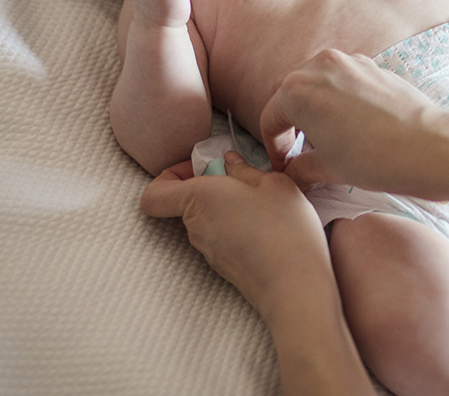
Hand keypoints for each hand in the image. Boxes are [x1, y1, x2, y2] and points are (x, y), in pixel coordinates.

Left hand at [140, 151, 332, 319]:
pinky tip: (266, 227)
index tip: (200, 167)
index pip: (153, 194)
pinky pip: (220, 237)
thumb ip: (245, 169)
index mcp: (199, 198)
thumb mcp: (273, 183)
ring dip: (226, 207)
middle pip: (185, 202)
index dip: (169, 176)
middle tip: (243, 180)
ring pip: (205, 220)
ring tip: (262, 204)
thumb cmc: (284, 228)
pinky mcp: (222, 267)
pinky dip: (236, 227)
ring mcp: (207, 251)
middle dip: (210, 187)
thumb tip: (230, 163)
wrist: (294, 286)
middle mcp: (196, 226)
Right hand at [260, 49, 448, 196]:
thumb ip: (300, 168)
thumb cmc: (376, 158)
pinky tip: (350, 126)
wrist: (429, 147)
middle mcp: (319, 66)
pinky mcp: (373, 67)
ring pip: (317, 82)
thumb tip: (293, 173)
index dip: (273, 148)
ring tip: (325, 139)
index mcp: (297, 90)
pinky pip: (343, 80)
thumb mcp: (327, 168)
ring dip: (313, 107)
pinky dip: (337, 99)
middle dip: (289, 122)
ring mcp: (349, 62)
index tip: (283, 166)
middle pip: (289, 93)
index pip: (270, 118)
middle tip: (298, 152)